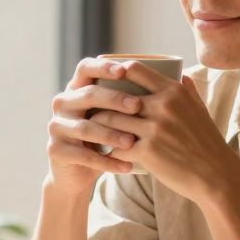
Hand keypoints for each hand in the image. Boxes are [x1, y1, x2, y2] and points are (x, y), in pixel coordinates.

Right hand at [46, 57, 144, 194]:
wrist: (77, 173)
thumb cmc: (105, 138)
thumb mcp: (116, 115)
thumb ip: (135, 95)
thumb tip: (182, 76)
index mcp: (77, 88)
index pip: (85, 68)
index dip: (103, 67)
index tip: (124, 70)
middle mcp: (63, 103)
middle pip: (88, 95)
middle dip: (114, 99)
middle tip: (138, 106)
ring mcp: (56, 127)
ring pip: (85, 127)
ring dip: (111, 134)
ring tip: (133, 141)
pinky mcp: (56, 151)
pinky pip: (84, 156)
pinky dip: (107, 162)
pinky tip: (128, 166)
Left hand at [90, 63, 235, 203]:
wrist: (216, 175)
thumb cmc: (207, 142)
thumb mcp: (200, 110)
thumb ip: (188, 90)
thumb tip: (182, 73)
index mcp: (174, 92)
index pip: (135, 69)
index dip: (115, 71)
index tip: (105, 78)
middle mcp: (163, 106)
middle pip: (116, 96)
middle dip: (100, 100)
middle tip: (88, 105)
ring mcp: (154, 129)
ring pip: (111, 120)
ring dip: (97, 124)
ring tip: (89, 126)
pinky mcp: (147, 152)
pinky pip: (116, 146)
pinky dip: (106, 148)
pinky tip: (99, 150)